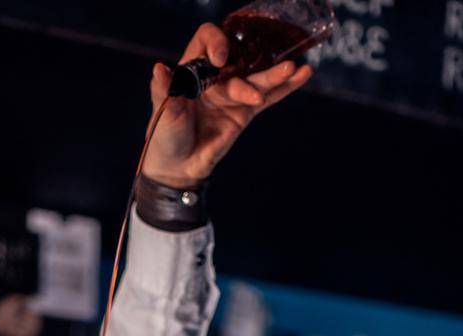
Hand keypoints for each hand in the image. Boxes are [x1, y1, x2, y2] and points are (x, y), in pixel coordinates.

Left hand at [140, 23, 313, 188]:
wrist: (177, 166)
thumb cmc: (165, 135)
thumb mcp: (163, 111)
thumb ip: (164, 90)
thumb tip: (159, 68)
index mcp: (192, 69)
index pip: (206, 41)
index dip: (215, 43)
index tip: (220, 59)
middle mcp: (215, 76)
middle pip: (239, 59)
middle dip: (253, 62)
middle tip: (261, 65)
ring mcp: (232, 94)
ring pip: (257, 79)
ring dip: (275, 74)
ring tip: (292, 68)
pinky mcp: (245, 112)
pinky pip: (269, 97)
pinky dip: (286, 88)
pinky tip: (304, 75)